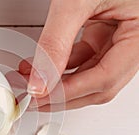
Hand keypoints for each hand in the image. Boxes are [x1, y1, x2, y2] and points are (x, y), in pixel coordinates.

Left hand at [20, 0, 138, 110]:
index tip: (41, 97)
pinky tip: (40, 67)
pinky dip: (60, 66)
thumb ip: (56, 42)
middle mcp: (133, 40)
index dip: (71, 93)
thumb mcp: (77, 1)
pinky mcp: (103, 32)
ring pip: (89, 74)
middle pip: (99, 85)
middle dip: (64, 95)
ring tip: (31, 84)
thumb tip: (40, 80)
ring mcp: (118, 38)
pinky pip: (82, 58)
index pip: (105, 78)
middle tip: (34, 99)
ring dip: (59, 82)